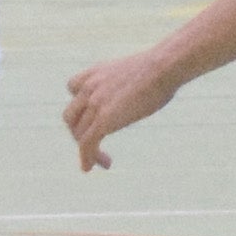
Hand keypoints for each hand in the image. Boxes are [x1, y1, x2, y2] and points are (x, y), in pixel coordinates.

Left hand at [64, 51, 179, 170]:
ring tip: (104, 161)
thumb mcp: (137, 71)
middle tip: (95, 145)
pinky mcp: (103, 120)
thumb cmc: (162, 69)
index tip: (92, 117)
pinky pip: (86, 144)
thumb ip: (130, 83)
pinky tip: (89, 167)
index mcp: (96, 72)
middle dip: (80, 132)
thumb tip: (149, 89)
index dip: (80, 105)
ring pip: (79, 134)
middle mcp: (89, 87)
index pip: (73, 88)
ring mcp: (94, 104)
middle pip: (72, 116)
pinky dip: (87, 158)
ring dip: (88, 150)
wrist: (163, 67)